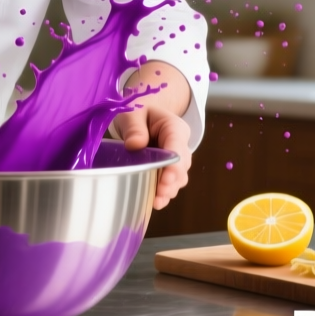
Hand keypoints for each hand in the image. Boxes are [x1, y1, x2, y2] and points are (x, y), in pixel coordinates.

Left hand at [112, 60, 194, 209]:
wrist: (143, 115)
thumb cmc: (138, 111)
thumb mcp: (133, 112)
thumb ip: (134, 127)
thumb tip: (134, 145)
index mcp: (175, 128)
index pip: (178, 147)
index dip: (174, 165)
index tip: (166, 178)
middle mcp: (180, 146)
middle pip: (181, 166)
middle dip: (171, 182)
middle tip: (159, 194)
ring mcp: (175, 160)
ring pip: (178, 178)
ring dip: (168, 191)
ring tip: (156, 202)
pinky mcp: (167, 171)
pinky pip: (169, 184)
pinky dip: (163, 194)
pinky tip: (154, 203)